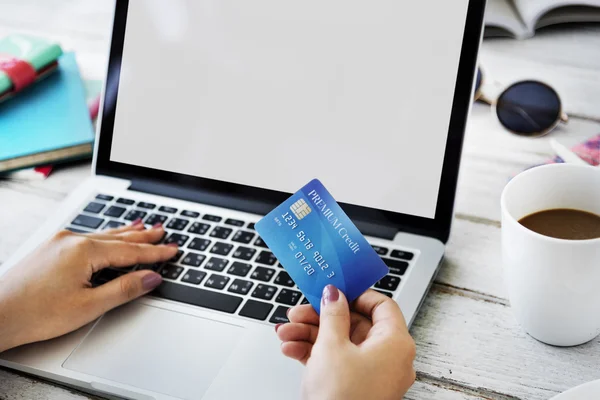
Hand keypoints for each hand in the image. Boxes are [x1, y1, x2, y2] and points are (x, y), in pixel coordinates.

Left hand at [0, 221, 177, 352]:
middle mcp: (72, 240)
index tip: (173, 250)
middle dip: (144, 237)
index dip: (155, 253)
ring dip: (126, 233)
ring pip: (103, 235)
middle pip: (118, 237)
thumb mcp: (88, 306)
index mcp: (84, 251)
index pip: (130, 251)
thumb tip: (151, 278)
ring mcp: (60, 242)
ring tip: (144, 227)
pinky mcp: (51, 248)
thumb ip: (124, 289)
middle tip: (164, 232)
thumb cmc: (35, 313)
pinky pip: (88, 237)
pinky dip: (106, 236)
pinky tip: (109, 235)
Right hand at [276, 287, 415, 399]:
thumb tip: (334, 294)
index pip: (382, 305)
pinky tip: (290, 349)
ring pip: (341, 343)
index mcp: (395, 343)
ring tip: (285, 333)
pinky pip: (337, 361)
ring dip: (310, 334)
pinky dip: (314, 353)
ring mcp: (373, 374)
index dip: (355, 294)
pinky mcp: (356, 387)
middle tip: (298, 312)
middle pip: (355, 324)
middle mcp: (389, 358)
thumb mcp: (331, 347)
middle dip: (321, 317)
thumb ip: (332, 314)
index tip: (333, 290)